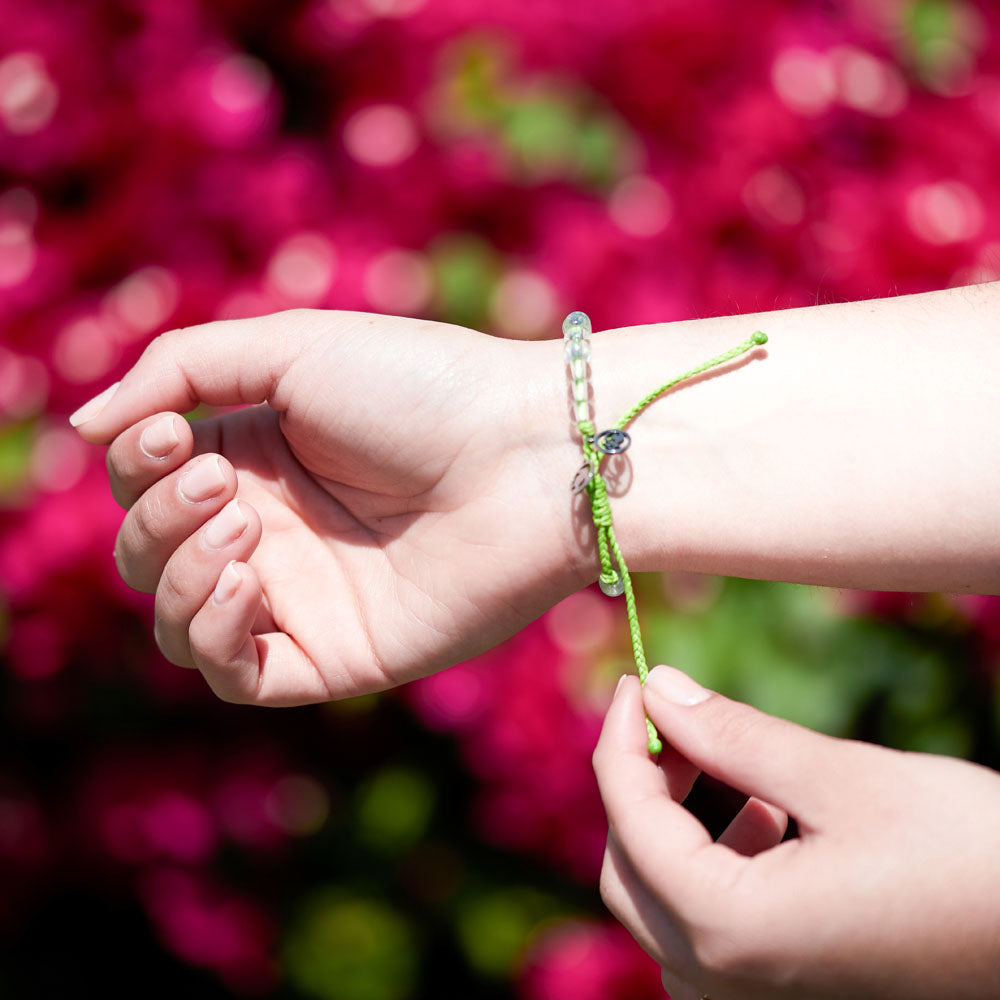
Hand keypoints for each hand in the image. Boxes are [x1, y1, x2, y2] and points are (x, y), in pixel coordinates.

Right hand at [72, 309, 579, 703]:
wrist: (526, 458)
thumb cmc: (421, 389)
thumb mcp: (291, 348)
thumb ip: (180, 370)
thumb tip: (87, 426)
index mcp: (256, 455)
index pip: (147, 478)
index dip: (137, 461)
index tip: (171, 432)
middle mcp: (272, 529)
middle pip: (148, 551)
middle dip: (158, 516)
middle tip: (223, 482)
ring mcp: (302, 597)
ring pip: (177, 619)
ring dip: (174, 572)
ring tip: (239, 527)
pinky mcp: (335, 654)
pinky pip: (233, 674)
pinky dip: (209, 631)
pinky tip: (242, 580)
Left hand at [593, 667, 999, 999]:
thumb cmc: (970, 857)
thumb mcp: (843, 779)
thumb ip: (734, 735)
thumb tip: (661, 688)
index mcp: (735, 933)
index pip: (629, 822)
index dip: (622, 739)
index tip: (638, 679)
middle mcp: (728, 985)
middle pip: (629, 870)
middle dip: (642, 784)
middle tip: (678, 717)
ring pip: (662, 900)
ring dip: (676, 823)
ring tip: (731, 766)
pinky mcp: (784, 990)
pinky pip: (706, 926)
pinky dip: (712, 861)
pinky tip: (765, 816)